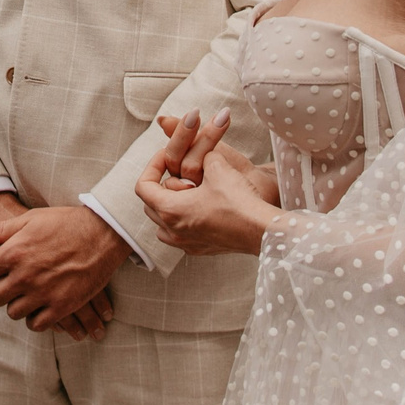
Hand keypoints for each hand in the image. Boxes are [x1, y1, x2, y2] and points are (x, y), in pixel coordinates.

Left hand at [0, 204, 125, 338]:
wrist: (102, 233)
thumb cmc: (65, 223)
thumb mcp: (30, 220)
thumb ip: (0, 229)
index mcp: (13, 253)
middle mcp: (24, 276)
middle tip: (8, 287)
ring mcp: (43, 293)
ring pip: (14, 313)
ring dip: (17, 306)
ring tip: (25, 297)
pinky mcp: (62, 306)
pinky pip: (37, 324)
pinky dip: (35, 319)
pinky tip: (39, 309)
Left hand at [136, 122, 278, 256]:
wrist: (261, 230)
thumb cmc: (237, 199)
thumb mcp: (217, 166)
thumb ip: (202, 155)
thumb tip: (203, 153)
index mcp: (170, 209)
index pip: (143, 186)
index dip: (152, 166)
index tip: (165, 156)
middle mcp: (173, 230)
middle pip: (151, 204)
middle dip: (160, 185)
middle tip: (176, 172)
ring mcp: (185, 244)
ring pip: (162, 223)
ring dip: (169, 206)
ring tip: (186, 192)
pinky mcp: (200, 250)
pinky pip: (179, 235)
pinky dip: (182, 221)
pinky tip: (199, 210)